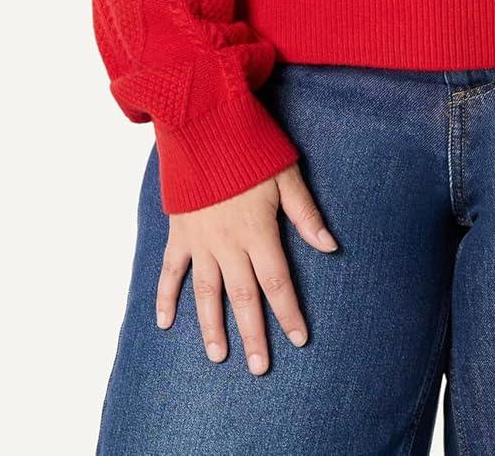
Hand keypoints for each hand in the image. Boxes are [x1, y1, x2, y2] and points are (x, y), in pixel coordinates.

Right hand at [155, 161, 338, 374]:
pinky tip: (164, 323)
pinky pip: (170, 272)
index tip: (299, 339)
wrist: (204, 126)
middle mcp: (228, 244)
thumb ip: (306, 214)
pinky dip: (165, 298)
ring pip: (206, 294)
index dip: (288, 312)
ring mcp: (200, 241)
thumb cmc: (251, 149)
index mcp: (258, 231)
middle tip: (260, 368)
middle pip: (243, 298)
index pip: (277, 282)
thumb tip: (330, 246)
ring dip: (212, 327)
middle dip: (254, 334)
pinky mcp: (179, 233)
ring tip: (220, 356)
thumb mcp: (286, 175)